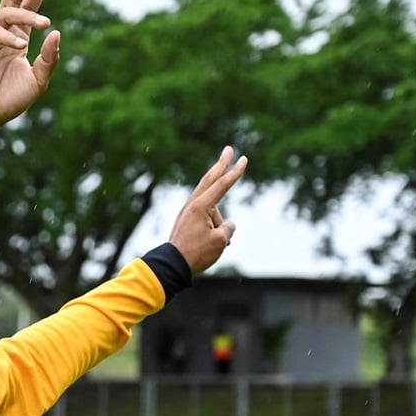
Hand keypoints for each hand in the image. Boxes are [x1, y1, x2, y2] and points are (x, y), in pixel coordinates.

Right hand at [0, 0, 61, 145]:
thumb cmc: (11, 100)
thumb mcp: (38, 81)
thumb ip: (49, 59)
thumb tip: (56, 32)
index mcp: (19, 39)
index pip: (29, 7)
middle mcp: (4, 34)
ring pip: (6, 13)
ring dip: (26, 14)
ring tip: (44, 22)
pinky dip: (9, 37)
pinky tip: (21, 45)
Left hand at [168, 146, 247, 274]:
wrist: (172, 265)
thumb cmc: (196, 253)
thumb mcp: (220, 241)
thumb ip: (228, 229)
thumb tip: (227, 225)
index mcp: (200, 206)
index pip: (222, 185)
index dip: (235, 172)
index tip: (244, 159)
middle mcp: (192, 205)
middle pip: (210, 180)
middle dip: (221, 165)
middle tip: (229, 149)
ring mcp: (188, 212)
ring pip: (213, 212)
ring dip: (219, 227)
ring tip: (210, 246)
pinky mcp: (187, 221)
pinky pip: (207, 220)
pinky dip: (214, 229)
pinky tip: (212, 245)